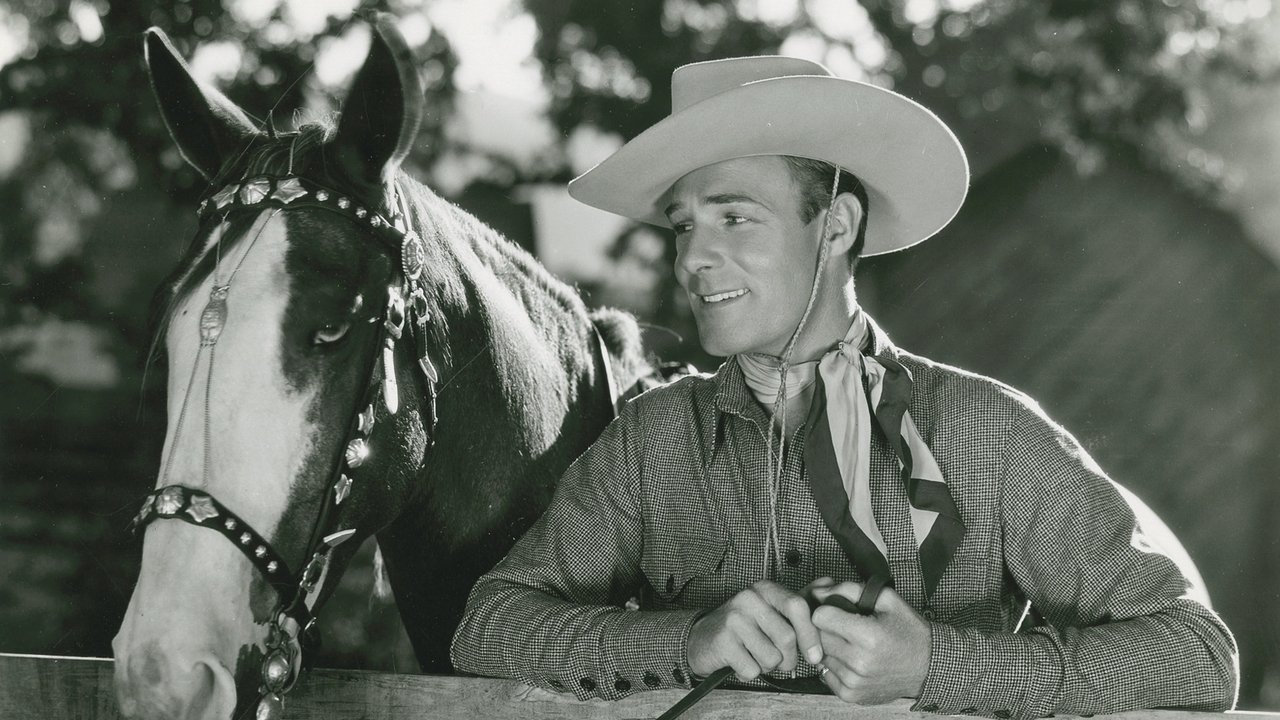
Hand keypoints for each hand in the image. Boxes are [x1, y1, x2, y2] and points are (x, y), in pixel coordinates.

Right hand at [686, 579, 825, 680]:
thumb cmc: (744, 626)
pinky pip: (752, 669)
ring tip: (755, 655)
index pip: (798, 606)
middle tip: (779, 660)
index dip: (811, 635)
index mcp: (765, 589)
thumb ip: (800, 599)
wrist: (702, 637)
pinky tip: (741, 660)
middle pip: (787, 637)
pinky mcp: (722, 641)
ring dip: (768, 665)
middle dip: (789, 658)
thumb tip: (829, 583)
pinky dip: (750, 672)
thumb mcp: (771, 607)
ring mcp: (733, 619)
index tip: (815, 655)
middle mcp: (748, 598)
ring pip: (771, 657)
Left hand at [811, 580, 930, 703]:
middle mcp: (859, 662)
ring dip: (831, 648)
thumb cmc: (908, 631)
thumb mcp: (886, 599)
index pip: (820, 617)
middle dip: (828, 628)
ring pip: (821, 656)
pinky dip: (835, 666)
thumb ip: (850, 589)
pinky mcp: (851, 695)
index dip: (827, 610)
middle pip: (818, 637)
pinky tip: (852, 660)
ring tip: (852, 644)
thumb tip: (820, 592)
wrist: (927, 666)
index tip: (837, 611)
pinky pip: (825, 674)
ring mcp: (854, 681)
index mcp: (869, 635)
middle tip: (845, 627)